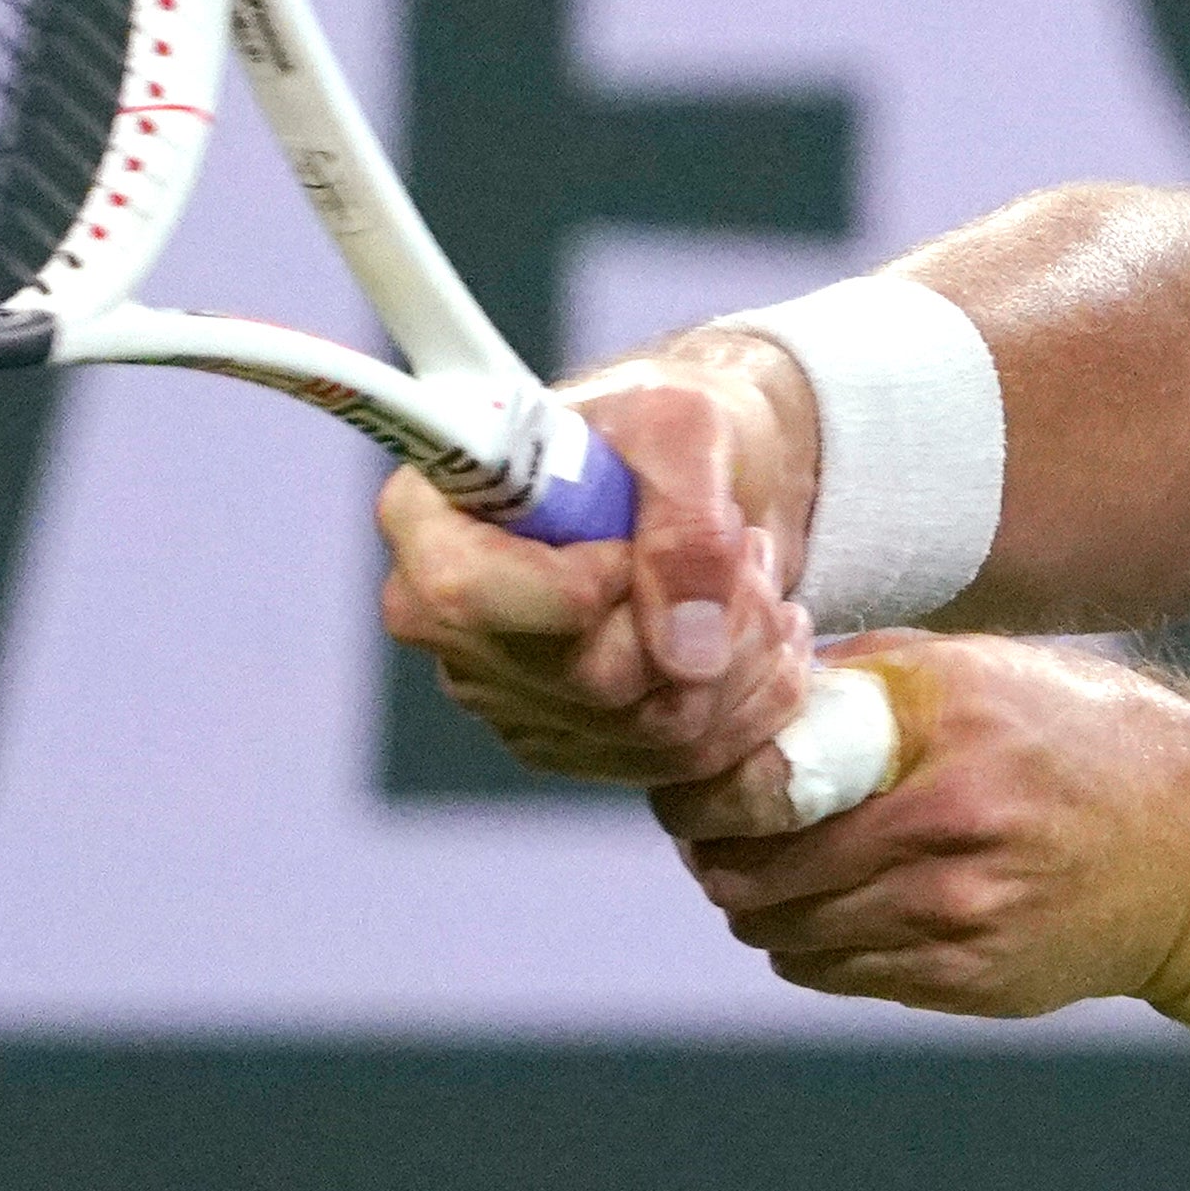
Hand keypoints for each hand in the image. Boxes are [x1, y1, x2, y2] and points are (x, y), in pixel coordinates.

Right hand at [373, 340, 824, 790]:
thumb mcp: (686, 428)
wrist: (700, 473)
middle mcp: (446, 620)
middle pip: (588, 680)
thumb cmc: (666, 428)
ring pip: (651, 732)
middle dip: (702, 619)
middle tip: (743, 548)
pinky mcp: (568, 740)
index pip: (466, 597)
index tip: (633, 547)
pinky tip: (759, 636)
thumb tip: (684, 652)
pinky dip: (749, 700)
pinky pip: (678, 762)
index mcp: (429, 518)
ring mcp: (504, 692)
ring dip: (743, 656)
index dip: (574, 590)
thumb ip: (685, 525)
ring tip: (756, 580)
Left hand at [656, 635, 1189, 1024]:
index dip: (703, 795)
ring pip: (783, 934)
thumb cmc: (1090, 741)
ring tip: (783, 867)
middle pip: (754, 875)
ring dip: (762, 905)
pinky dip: (813, 943)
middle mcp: (949, 831)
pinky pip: (836, 972)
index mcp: (945, 737)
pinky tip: (842, 905)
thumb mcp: (989, 672)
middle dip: (718, 856)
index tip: (698, 784)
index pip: (762, 786)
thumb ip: (873, 677)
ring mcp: (958, 918)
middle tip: (720, 831)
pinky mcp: (968, 981)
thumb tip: (756, 691)